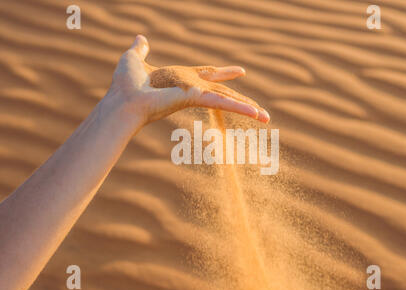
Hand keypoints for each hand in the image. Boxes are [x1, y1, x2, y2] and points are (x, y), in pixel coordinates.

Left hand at [106, 35, 269, 126]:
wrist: (122, 100)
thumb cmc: (125, 84)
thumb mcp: (134, 59)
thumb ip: (141, 50)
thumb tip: (140, 38)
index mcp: (181, 77)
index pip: (209, 73)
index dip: (224, 71)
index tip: (240, 70)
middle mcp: (192, 87)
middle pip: (223, 90)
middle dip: (242, 99)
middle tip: (260, 110)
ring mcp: (195, 94)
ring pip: (227, 99)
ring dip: (247, 108)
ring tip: (266, 118)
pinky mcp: (196, 98)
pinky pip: (222, 101)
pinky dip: (240, 108)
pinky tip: (257, 114)